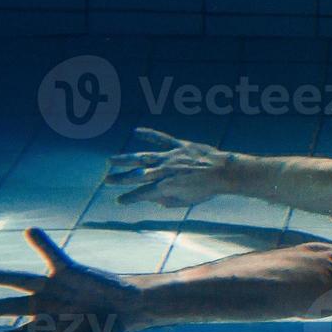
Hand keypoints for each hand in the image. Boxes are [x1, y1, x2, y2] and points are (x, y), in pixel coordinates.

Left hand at [0, 228, 144, 331]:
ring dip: (1, 276)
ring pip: (22, 281)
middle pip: (10, 307)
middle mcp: (44, 307)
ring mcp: (54, 287)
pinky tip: (30, 231)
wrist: (127, 308)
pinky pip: (54, 255)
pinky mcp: (69, 270)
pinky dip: (42, 244)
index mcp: (45, 329)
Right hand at [106, 127, 234, 206]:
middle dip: (120, 179)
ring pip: (143, 157)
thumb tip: (154, 200)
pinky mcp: (179, 146)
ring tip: (111, 160)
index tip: (119, 200)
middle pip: (137, 176)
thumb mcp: (186, 201)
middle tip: (106, 180)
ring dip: (126, 159)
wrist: (224, 172)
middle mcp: (165, 171)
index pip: (141, 194)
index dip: (129, 198)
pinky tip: (137, 130)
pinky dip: (149, 134)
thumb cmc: (207, 189)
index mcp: (166, 187)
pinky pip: (162, 138)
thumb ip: (168, 201)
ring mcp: (171, 157)